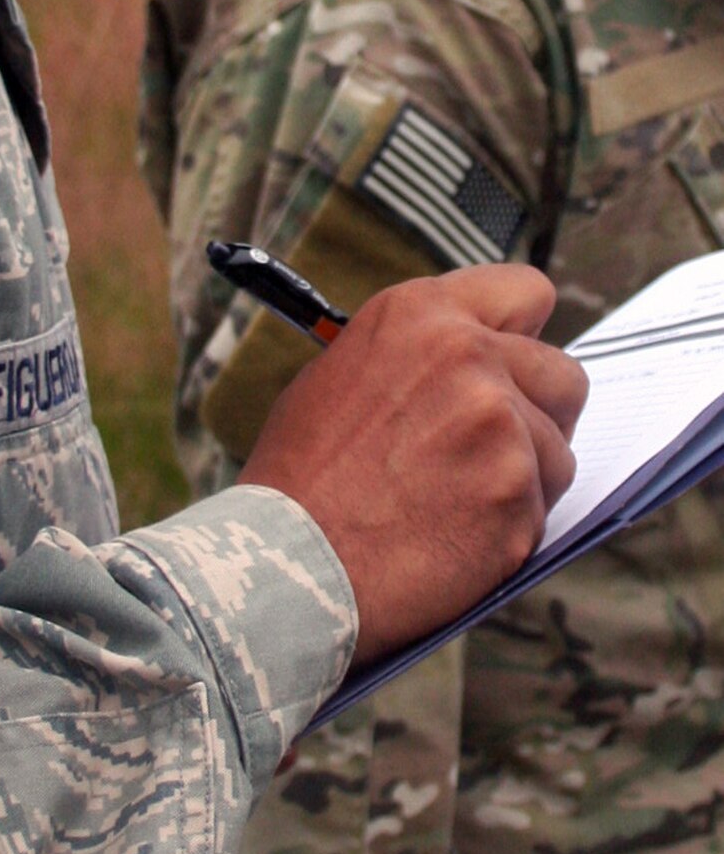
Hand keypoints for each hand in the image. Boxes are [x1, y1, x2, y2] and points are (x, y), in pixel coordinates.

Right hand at [238, 264, 587, 663]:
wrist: (290, 562)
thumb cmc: (304, 474)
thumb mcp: (344, 372)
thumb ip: (422, 355)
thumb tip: (479, 361)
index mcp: (420, 312)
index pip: (525, 292)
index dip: (523, 335)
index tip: (515, 365)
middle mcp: (468, 354)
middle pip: (562, 374)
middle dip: (540, 412)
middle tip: (496, 448)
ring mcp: (500, 424)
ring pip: (558, 451)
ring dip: (523, 480)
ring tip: (456, 504)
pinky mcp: (517, 494)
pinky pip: (544, 510)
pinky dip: (510, 531)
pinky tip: (453, 539)